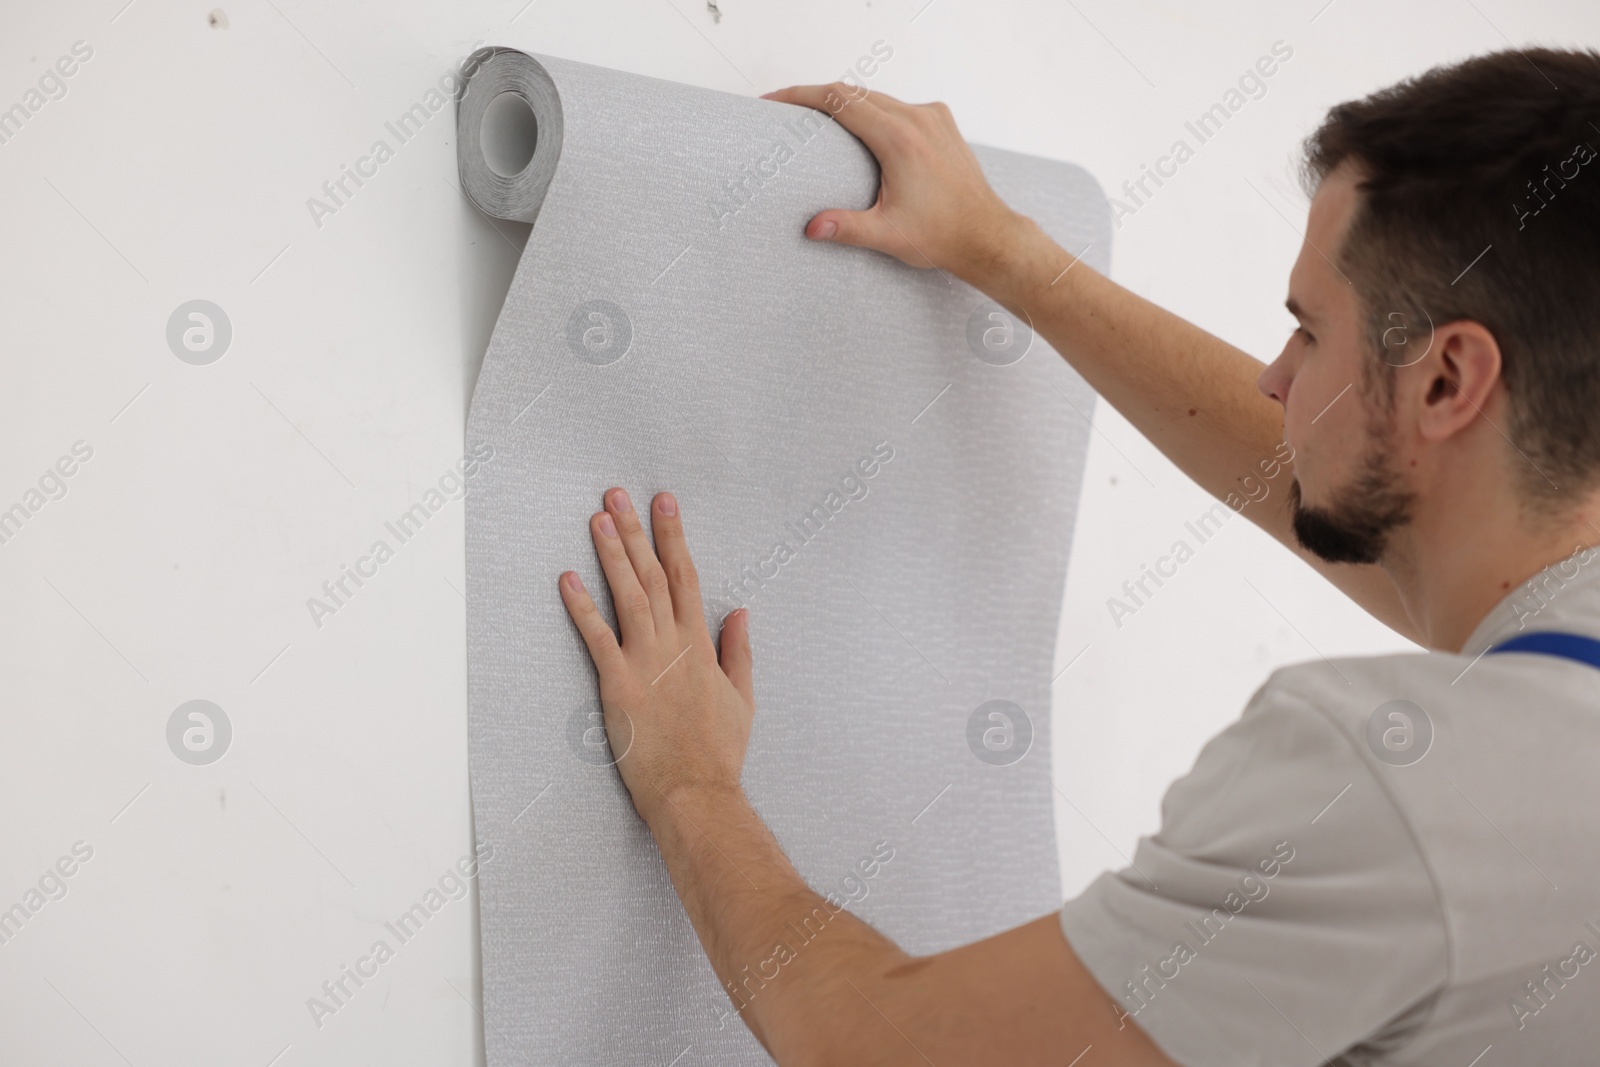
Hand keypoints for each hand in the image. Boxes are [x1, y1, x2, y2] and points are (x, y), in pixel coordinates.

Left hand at [559, 488, 754, 822]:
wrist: (697, 792)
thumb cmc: (719, 751)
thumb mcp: (742, 698)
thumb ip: (739, 652)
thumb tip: (741, 614)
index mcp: (701, 644)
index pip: (687, 577)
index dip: (674, 537)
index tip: (664, 505)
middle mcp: (673, 644)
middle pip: (654, 575)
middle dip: (637, 531)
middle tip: (618, 495)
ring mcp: (645, 662)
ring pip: (628, 595)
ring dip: (612, 555)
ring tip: (598, 520)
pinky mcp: (619, 685)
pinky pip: (597, 638)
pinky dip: (582, 606)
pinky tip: (568, 579)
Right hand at [760, 82, 1042, 287]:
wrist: (986, 235)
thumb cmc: (943, 235)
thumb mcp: (888, 235)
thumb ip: (847, 228)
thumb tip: (812, 227)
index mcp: (900, 140)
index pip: (840, 100)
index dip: (803, 96)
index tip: (777, 100)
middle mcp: (918, 119)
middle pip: (854, 92)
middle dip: (817, 97)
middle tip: (788, 110)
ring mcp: (932, 117)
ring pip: (878, 96)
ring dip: (846, 101)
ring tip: (818, 118)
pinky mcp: (941, 122)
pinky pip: (899, 104)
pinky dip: (874, 108)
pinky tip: (861, 126)